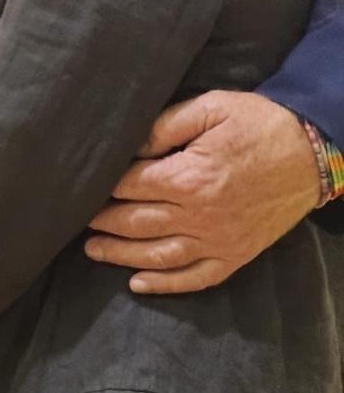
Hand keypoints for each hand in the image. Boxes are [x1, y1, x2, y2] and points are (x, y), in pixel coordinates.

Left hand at [85, 92, 320, 293]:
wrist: (312, 153)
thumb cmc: (259, 124)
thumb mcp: (212, 108)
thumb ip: (166, 125)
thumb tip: (131, 145)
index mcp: (190, 176)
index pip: (132, 186)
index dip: (105, 188)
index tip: (85, 187)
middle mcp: (200, 215)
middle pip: (138, 223)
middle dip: (105, 223)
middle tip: (80, 221)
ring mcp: (219, 240)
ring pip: (160, 256)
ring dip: (122, 256)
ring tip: (94, 251)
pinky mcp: (236, 255)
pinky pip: (196, 277)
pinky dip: (166, 284)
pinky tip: (139, 284)